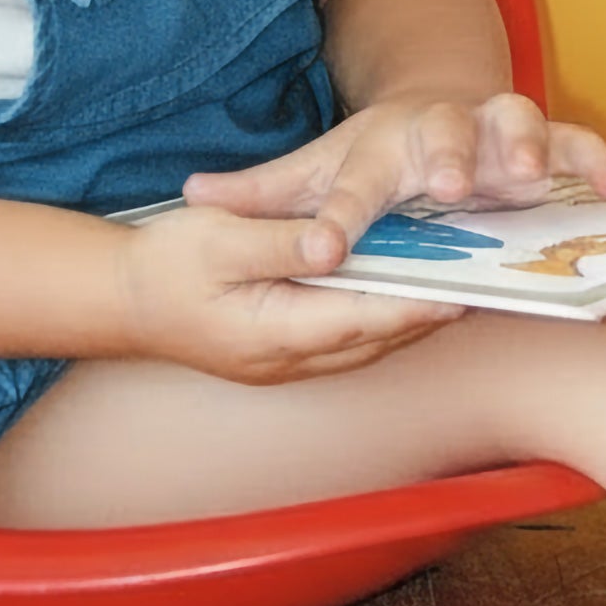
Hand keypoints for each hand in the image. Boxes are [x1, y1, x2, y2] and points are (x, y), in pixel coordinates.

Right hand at [118, 201, 464, 385]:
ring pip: (372, 341)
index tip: (468, 280)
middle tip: (486, 273)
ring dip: (414, 313)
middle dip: (432, 307)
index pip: (369, 318)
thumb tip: (337, 245)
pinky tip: (406, 284)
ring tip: (463, 274)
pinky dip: (385, 313)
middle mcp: (292, 360)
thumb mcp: (222, 240)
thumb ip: (283, 243)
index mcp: (278, 333)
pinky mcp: (287, 355)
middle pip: (381, 336)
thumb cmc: (165, 264)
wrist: (118, 300)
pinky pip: (352, 337)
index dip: (421, 300)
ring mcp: (290, 364)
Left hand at [181, 92, 605, 266]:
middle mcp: (437, 132)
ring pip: (513, 122)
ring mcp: (493, 129)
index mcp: (376, 150)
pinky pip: (575, 142)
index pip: (350, 186)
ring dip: (522, 147)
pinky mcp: (541, 138)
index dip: (335, 220)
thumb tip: (188, 198)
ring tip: (531, 178)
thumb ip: (262, 193)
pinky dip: (597, 160)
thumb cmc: (373, 153)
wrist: (436, 98)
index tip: (320, 253)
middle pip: (443, 138)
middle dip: (450, 159)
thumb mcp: (315, 168)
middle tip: (451, 187)